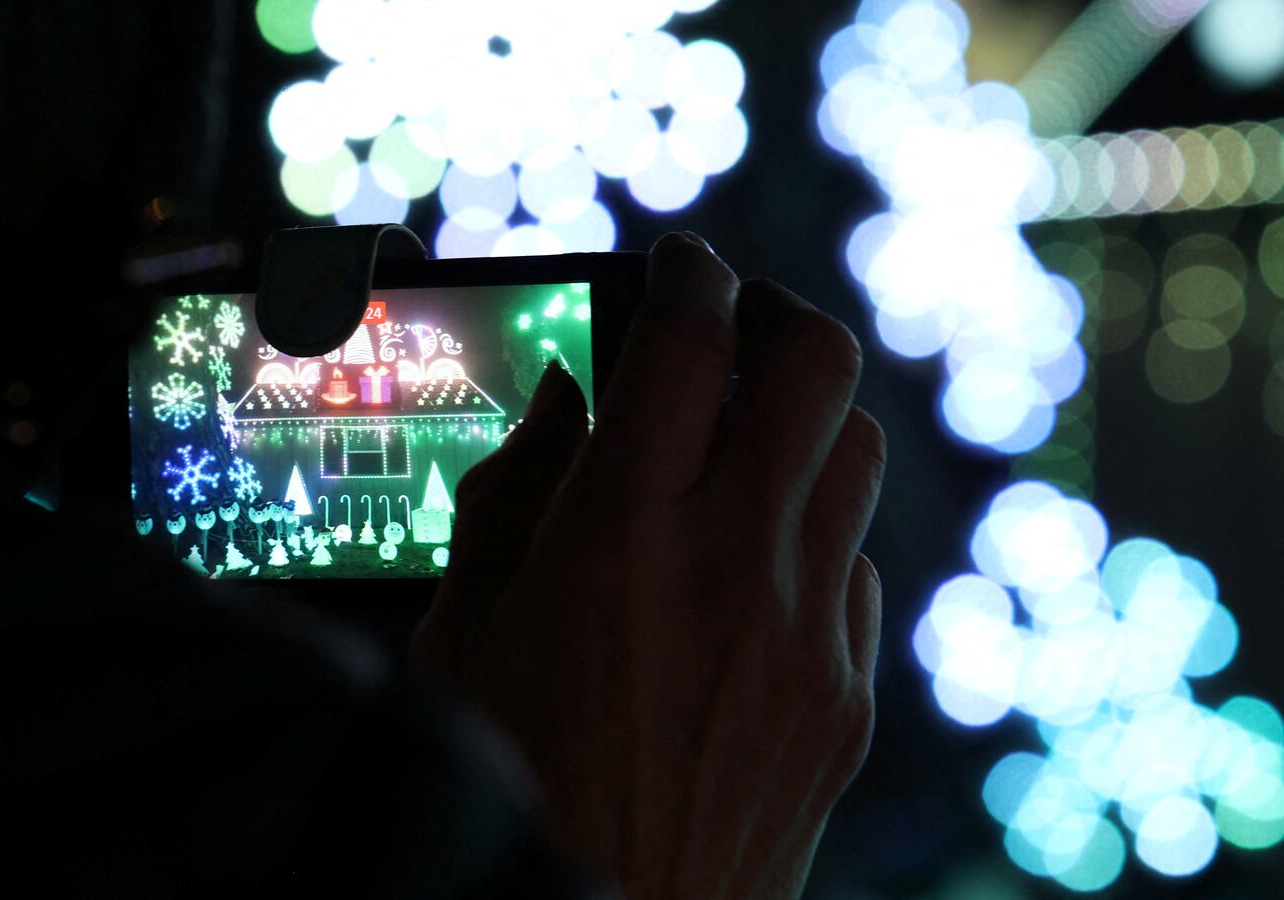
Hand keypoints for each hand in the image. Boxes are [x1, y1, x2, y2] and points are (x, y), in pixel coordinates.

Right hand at [413, 233, 884, 898]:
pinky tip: (750, 574)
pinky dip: (811, 538)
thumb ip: (514, 493)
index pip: (690, 336)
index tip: (677, 268)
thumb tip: (568, 400)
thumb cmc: (504, 783)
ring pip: (856, 457)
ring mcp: (810, 637)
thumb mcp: (464, 626)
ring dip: (801, 423)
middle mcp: (735, 568)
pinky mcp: (848, 701)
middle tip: (730, 327)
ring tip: (739, 445)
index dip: (690, 273)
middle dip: (776, 316)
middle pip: (818, 364)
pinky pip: (855, 569)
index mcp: (619, 535)